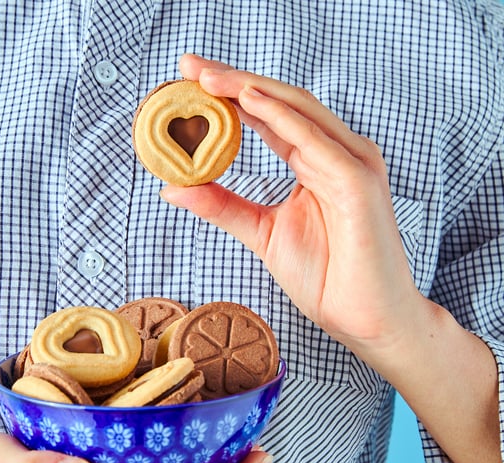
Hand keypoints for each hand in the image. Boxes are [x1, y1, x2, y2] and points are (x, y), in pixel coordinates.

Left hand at [162, 55, 423, 358]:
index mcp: (316, 163)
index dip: (230, 96)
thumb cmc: (326, 277)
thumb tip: (174, 188)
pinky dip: (281, 118)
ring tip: (210, 77)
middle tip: (190, 67)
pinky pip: (315, 142)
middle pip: (281, 103)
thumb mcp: (262, 233)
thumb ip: (223, 206)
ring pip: (298, 111)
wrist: (364, 319)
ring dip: (252, 90)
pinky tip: (248, 101)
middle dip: (234, 81)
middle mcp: (337, 154)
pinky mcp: (359, 183)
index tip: (190, 83)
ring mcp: (352, 165)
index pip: (270, 118)